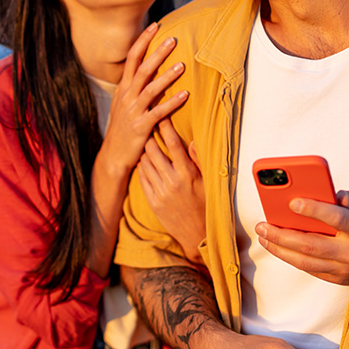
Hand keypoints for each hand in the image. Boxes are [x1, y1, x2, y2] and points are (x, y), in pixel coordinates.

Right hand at [99, 24, 188, 176]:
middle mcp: (126, 97)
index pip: (132, 59)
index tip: (155, 26)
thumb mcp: (125, 104)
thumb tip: (147, 69)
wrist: (113, 156)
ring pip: (150, 89)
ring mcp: (133, 112)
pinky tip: (185, 95)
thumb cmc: (123, 129)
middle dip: (157, 53)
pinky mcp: (141, 127)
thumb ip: (134, 87)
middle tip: (173, 39)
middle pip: (141, 69)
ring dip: (166, 76)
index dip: (143, 41)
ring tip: (182, 65)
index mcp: (123, 89)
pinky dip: (172, 103)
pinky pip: (158, 112)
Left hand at [138, 119, 205, 261]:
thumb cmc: (205, 205)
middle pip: (154, 150)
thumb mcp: (207, 181)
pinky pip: (142, 178)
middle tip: (146, 121)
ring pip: (145, 162)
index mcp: (187, 173)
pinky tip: (142, 159)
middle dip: (150, 134)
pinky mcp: (152, 200)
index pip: (174, 144)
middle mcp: (172, 181)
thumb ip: (198, 160)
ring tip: (142, 138)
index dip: (166, 126)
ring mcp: (160, 191)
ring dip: (144, 149)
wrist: (197, 234)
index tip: (161, 113)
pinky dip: (141, 166)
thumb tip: (192, 141)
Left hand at [254, 190, 348, 285]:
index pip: (336, 219)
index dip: (313, 210)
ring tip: (264, 236)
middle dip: (282, 235)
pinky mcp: (339, 279)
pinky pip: (310, 269)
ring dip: (280, 249)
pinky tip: (278, 247)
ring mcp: (345, 269)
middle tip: (263, 225)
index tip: (292, 202)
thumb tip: (335, 195)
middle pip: (312, 244)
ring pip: (306, 261)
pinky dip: (291, 258)